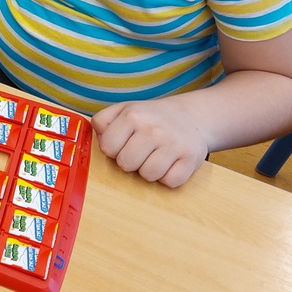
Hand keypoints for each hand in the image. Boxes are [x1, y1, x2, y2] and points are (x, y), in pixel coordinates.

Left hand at [91, 97, 208, 187]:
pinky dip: (168, 176)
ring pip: (147, 176)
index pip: (107, 148)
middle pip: (126, 164)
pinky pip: (170, 182)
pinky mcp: (191, 158)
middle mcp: (152, 128)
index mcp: (132, 115)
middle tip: (141, 150)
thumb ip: (103, 122)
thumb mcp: (124, 109)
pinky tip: (171, 162)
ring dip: (149, 170)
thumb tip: (99, 141)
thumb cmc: (151, 118)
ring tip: (156, 155)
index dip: (113, 149)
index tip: (123, 143)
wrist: (192, 116)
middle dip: (130, 161)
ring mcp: (173, 143)